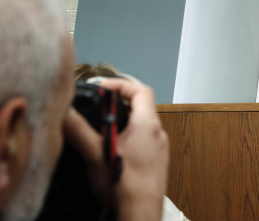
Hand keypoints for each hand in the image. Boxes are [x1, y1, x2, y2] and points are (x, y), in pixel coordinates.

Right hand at [63, 78, 168, 220]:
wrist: (141, 215)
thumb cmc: (126, 188)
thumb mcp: (96, 155)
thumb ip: (78, 131)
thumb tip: (65, 113)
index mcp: (148, 125)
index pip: (141, 90)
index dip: (121, 83)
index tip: (102, 87)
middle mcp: (158, 134)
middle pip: (142, 105)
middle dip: (118, 102)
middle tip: (98, 106)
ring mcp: (159, 148)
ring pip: (142, 123)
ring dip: (122, 120)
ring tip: (100, 127)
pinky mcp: (156, 161)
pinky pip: (144, 139)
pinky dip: (128, 136)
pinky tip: (112, 149)